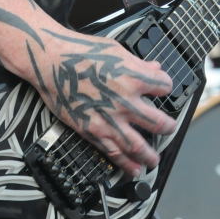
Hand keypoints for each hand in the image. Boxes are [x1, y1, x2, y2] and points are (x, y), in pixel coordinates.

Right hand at [32, 30, 175, 176]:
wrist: (50, 60)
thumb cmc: (79, 50)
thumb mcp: (114, 49)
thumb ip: (137, 63)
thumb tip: (154, 68)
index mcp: (133, 77)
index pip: (163, 86)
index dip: (165, 86)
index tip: (163, 88)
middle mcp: (125, 100)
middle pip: (158, 122)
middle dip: (168, 127)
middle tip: (169, 128)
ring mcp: (109, 118)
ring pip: (138, 145)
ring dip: (149, 155)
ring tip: (154, 160)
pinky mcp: (92, 129)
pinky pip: (113, 151)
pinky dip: (125, 163)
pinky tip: (133, 169)